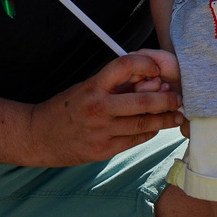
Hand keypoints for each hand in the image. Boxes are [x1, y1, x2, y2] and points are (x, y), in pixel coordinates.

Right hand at [23, 51, 182, 164]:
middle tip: (179, 98)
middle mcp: (98, 108)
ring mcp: (101, 132)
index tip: (158, 70)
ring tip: (176, 115)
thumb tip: (151, 80)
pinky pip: (134, 140)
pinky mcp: (103, 151)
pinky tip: (155, 128)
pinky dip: (149, 133)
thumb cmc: (65, 107)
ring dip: (164, 119)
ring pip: (143, 125)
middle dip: (166, 100)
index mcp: (93, 87)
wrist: (38, 136)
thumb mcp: (87, 88)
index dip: (146, 64)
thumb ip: (116, 85)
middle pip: (142, 102)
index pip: (125, 66)